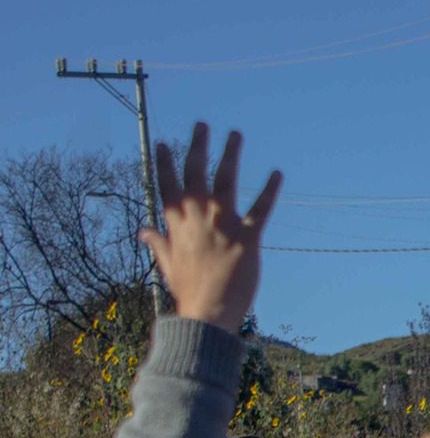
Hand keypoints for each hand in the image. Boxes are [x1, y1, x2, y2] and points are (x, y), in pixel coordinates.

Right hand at [139, 124, 282, 333]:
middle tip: (202, 124)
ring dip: (230, 154)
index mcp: (175, 222)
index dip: (164, 162)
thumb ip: (158, 242)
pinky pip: (261, 208)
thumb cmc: (187, 289)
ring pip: (226, 180)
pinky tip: (277, 173)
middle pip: (195, 172)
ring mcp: (223, 224)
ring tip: (234, 134)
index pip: (167, 184)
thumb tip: (143, 231)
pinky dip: (270, 190)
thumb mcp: (167, 263)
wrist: (208, 312)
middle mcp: (197, 216)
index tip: (163, 143)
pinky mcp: (248, 237)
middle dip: (198, 145)